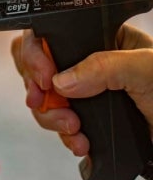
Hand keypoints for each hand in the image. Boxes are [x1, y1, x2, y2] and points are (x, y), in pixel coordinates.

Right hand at [10, 25, 152, 155]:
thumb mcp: (146, 71)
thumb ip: (104, 67)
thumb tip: (63, 79)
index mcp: (102, 41)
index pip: (52, 36)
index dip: (38, 55)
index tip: (46, 78)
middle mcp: (88, 66)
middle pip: (38, 69)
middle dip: (39, 90)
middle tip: (47, 101)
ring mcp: (85, 95)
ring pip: (43, 101)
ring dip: (51, 118)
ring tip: (74, 129)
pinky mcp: (87, 121)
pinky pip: (57, 126)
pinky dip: (65, 137)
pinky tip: (82, 142)